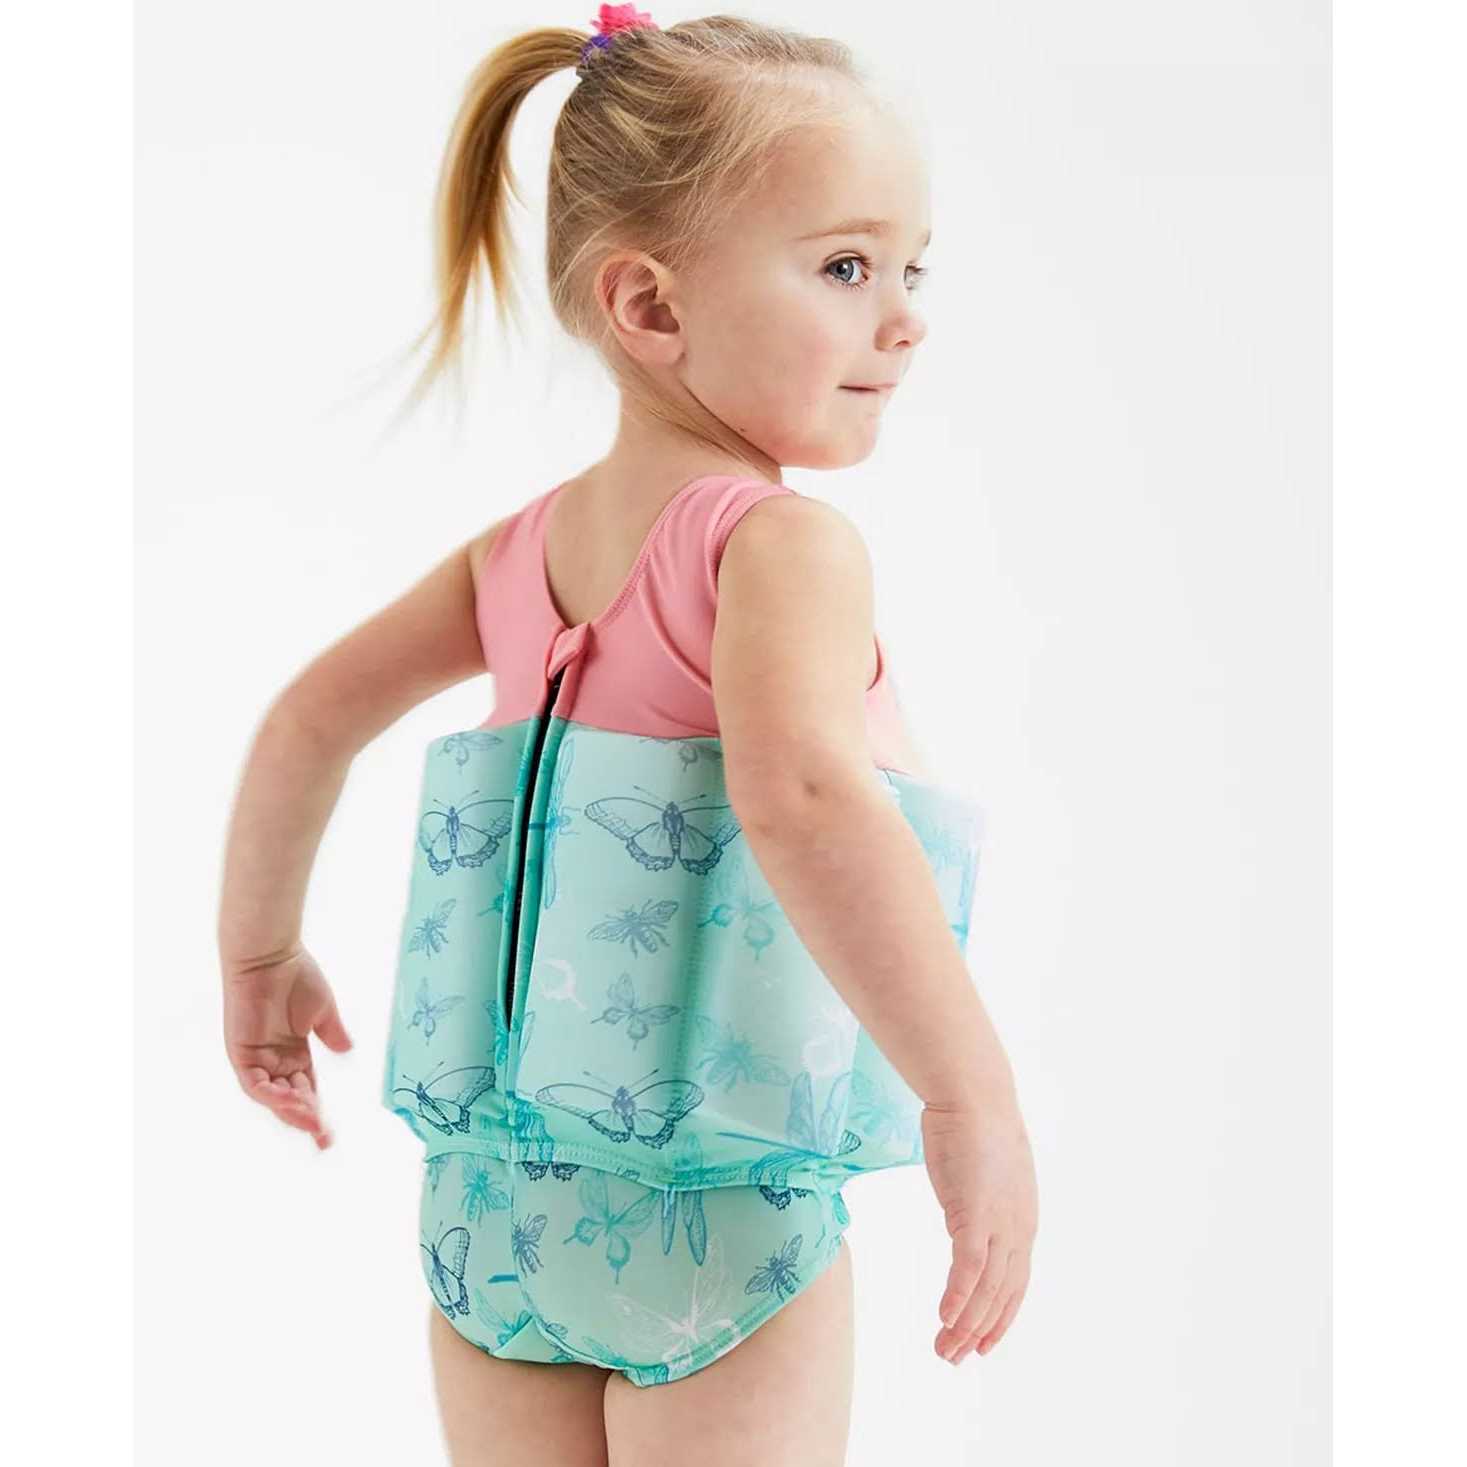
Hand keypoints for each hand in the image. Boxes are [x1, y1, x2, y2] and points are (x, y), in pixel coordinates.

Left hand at [222, 944, 352, 1148]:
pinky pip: (254, 1083)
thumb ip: (333, 1033)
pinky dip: (270, 1095)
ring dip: (290, 1110)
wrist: (272, 956)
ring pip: (272, 1096)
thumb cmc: (297, 976)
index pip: (307, 1089)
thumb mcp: (323, 1011)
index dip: (317, 1112)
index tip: (329, 1135)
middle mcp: (274, 1060)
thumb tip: (347, 1051)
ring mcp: (256, 1058)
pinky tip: (288, 1100)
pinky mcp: (241, 1052)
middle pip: (290, 1099)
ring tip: (311, 1120)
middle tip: (323, 1138)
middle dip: (305, 1120)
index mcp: (294, 1052)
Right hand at [921, 1098, 1038, 1363]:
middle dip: (978, 1331)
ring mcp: (998, 1224)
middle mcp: (1017, 1230)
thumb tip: (966, 1214)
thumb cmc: (974, 1126)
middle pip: (1002, 1296)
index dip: (999, 1318)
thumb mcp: (984, 1174)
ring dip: (964, 1324)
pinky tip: (944, 1317)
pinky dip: (958, 1297)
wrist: (973, 1096)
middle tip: (952, 1357)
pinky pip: (968, 1268)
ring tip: (944, 1348)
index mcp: (1022, 1222)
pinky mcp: (974, 1214)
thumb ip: (980, 1202)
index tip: (980, 1343)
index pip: (1015, 1285)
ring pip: (985, 1290)